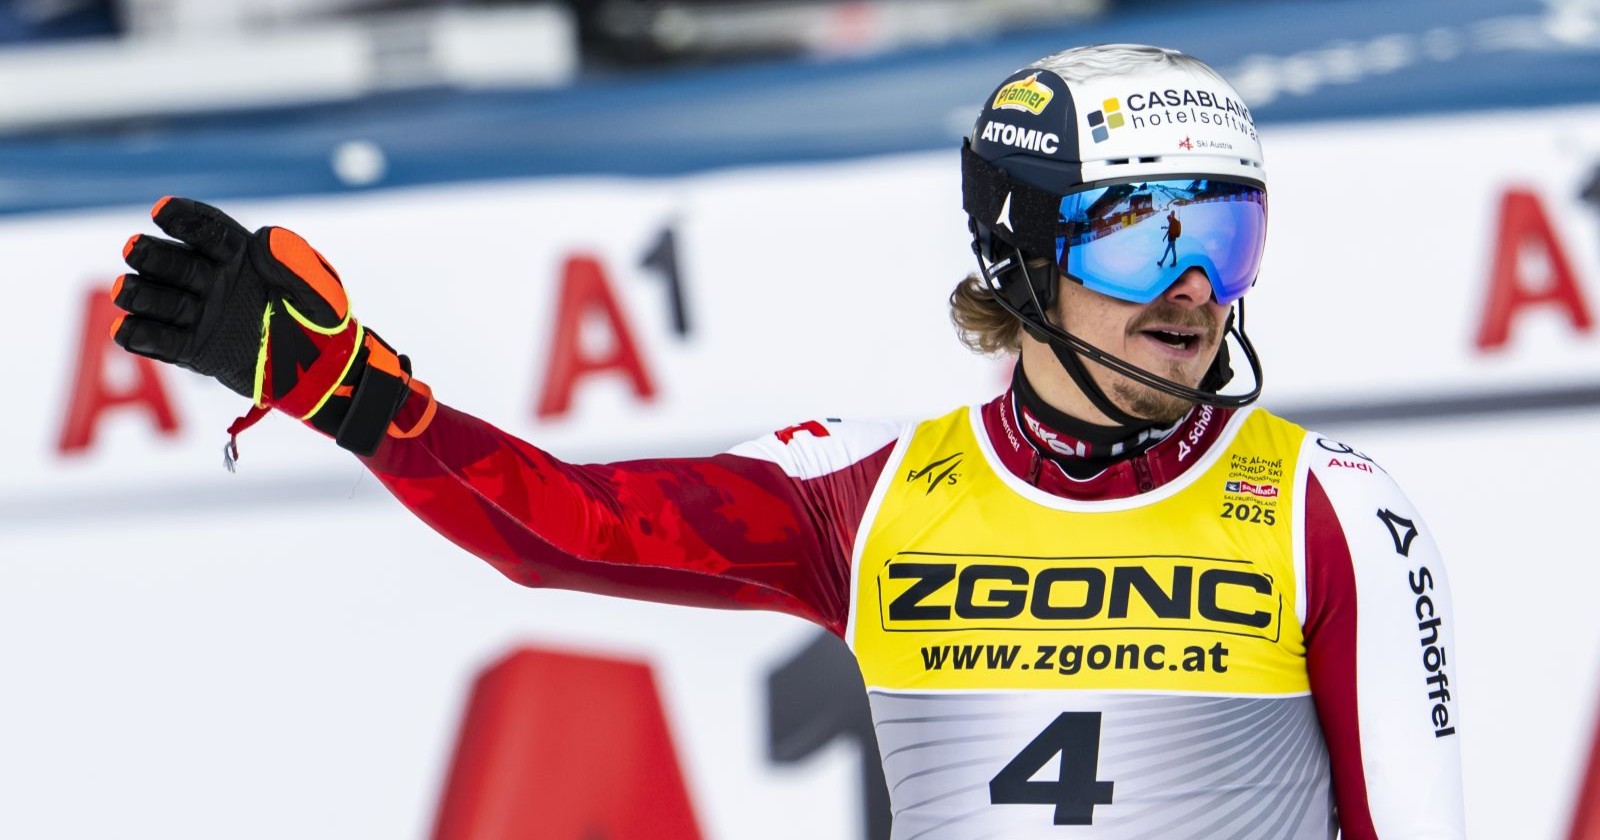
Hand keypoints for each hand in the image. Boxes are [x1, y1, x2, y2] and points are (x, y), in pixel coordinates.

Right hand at [113, 196, 426, 457]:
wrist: (324, 374)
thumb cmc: (324, 326)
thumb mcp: (321, 294)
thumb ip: (296, 266)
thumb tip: (265, 237)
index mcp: (243, 257)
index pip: (209, 231)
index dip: (185, 219)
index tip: (162, 210)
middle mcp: (215, 281)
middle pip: (176, 262)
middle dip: (154, 255)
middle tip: (134, 249)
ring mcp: (202, 314)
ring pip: (162, 299)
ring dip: (141, 293)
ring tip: (126, 290)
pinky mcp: (196, 349)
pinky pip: (164, 341)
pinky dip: (143, 336)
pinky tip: (127, 331)